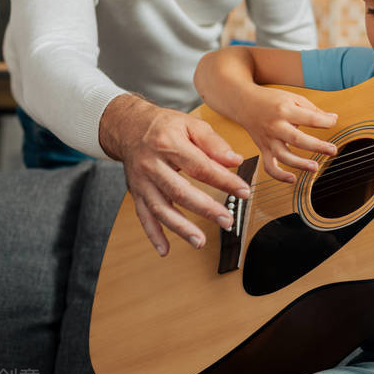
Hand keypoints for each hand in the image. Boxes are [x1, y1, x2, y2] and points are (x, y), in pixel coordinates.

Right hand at [100, 94, 248, 256]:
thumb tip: (235, 160)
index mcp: (169, 144)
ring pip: (161, 208)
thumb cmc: (165, 126)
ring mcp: (141, 181)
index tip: (243, 191)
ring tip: (200, 242)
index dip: (224, 181)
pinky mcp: (135, 192)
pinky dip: (153, 235)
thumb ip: (214, 143)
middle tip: (227, 221)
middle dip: (206, 209)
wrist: (129, 126)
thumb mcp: (192, 124)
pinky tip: (165, 250)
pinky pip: (143, 217)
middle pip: (180, 191)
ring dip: (181, 228)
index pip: (201, 167)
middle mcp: (152, 164)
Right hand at [237, 86, 337, 182]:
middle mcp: (275, 126)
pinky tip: (293, 179)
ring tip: (315, 168)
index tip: (333, 122)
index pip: (309, 118)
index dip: (325, 122)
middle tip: (332, 150)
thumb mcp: (293, 98)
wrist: (244, 103)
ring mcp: (268, 140)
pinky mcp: (263, 149)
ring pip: (283, 156)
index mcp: (284, 110)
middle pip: (297, 139)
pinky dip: (279, 175)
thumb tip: (333, 119)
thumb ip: (313, 110)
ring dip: (300, 164)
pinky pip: (269, 166)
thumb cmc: (271, 100)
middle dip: (317, 146)